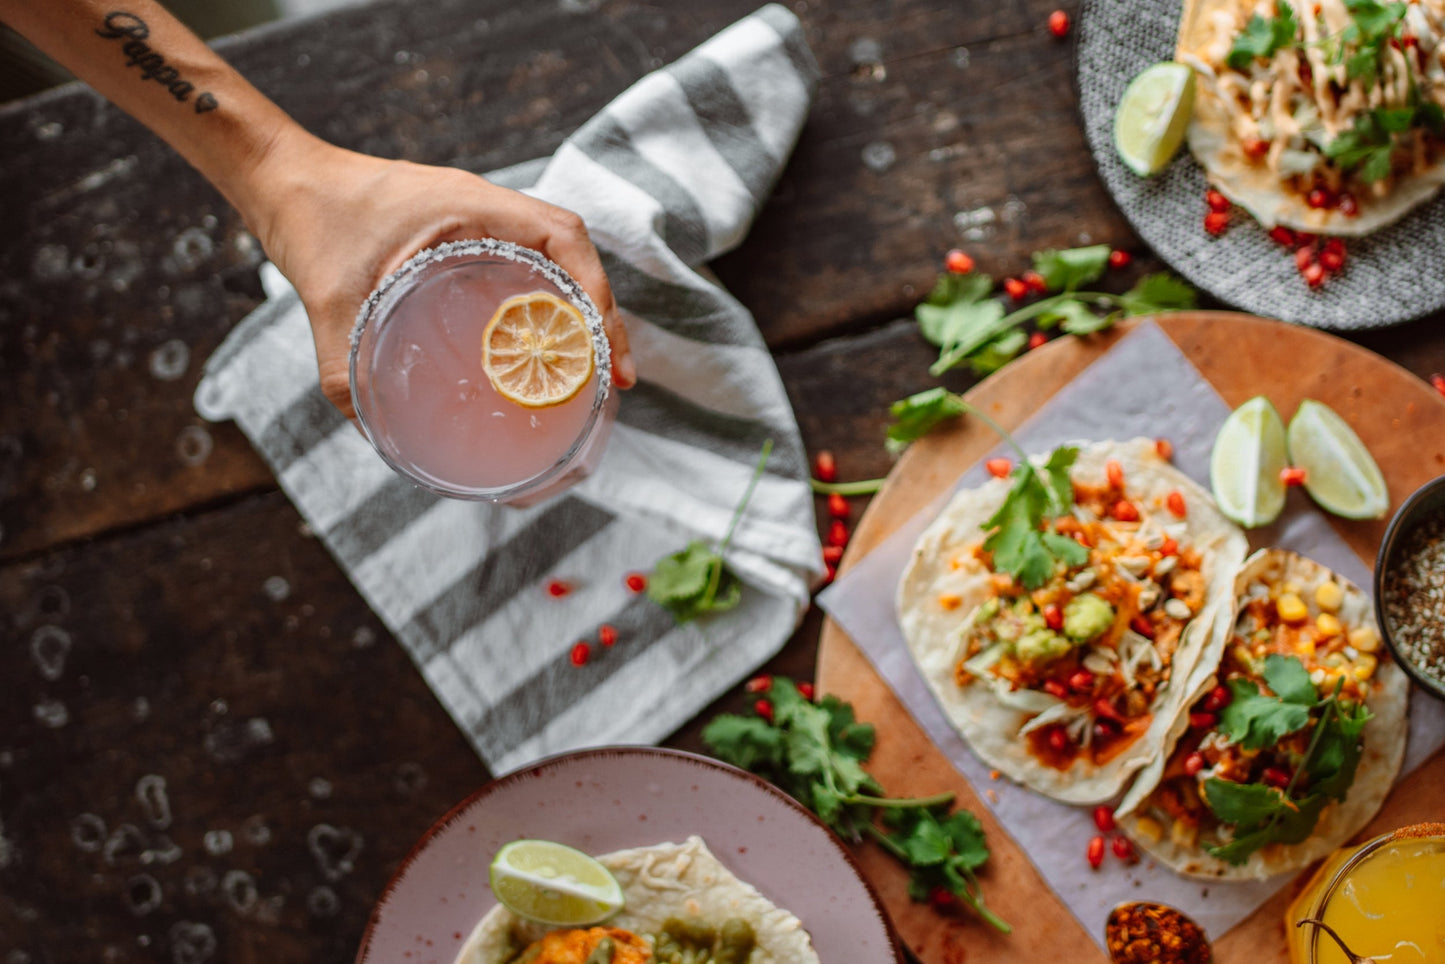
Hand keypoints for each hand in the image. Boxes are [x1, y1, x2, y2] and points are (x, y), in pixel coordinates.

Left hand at [244, 135, 635, 416]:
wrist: (282, 180)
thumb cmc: (309, 221)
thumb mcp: (328, 302)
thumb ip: (345, 371)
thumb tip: (378, 439)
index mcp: (470, 206)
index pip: (562, 236)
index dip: (596, 290)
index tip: (607, 349)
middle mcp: (485, 208)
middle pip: (572, 255)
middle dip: (604, 315)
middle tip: (617, 377)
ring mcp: (478, 220)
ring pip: (554, 262)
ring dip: (581, 310)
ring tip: (595, 369)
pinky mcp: (464, 236)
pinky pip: (525, 266)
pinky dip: (547, 303)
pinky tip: (543, 347)